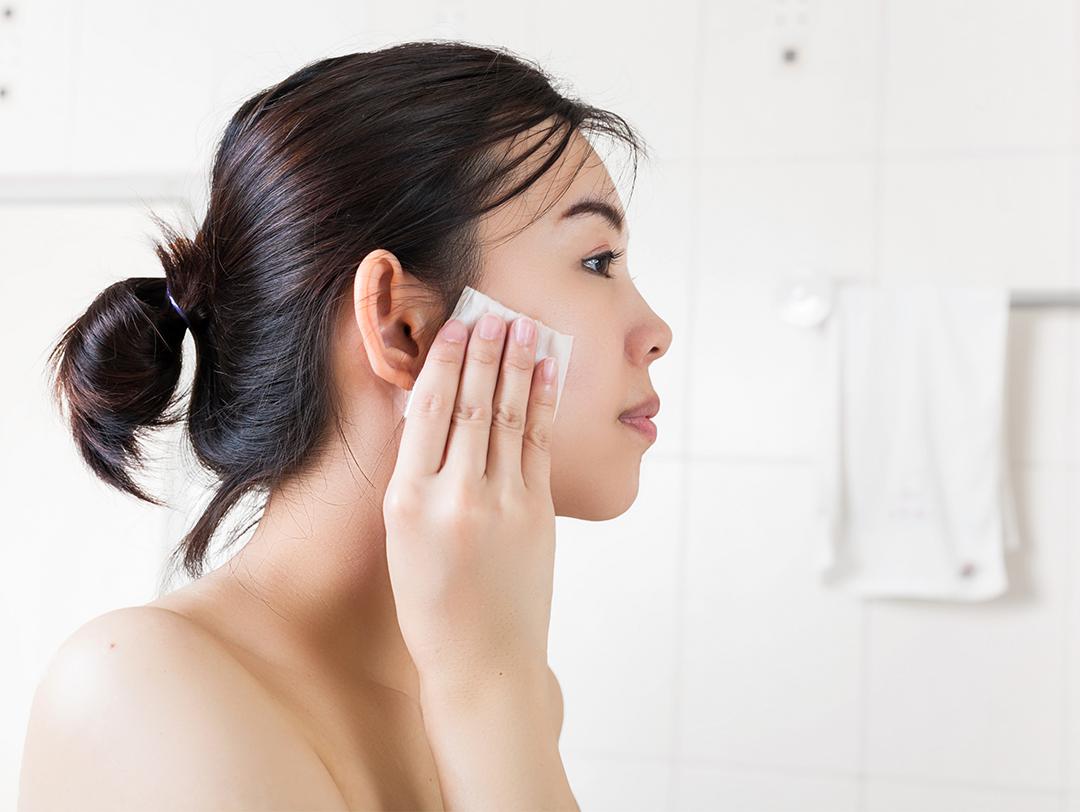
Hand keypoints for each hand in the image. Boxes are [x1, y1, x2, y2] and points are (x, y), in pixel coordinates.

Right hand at [382, 312, 559, 696]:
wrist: (482, 662)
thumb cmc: (431, 606)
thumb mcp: (402, 540)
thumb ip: (415, 478)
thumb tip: (428, 413)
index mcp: (407, 501)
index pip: (426, 410)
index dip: (442, 360)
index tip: (454, 325)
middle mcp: (453, 497)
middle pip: (469, 404)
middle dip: (483, 352)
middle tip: (492, 311)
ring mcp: (501, 504)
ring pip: (506, 417)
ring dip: (516, 366)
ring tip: (522, 327)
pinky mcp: (537, 514)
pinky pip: (538, 445)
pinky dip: (542, 403)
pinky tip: (545, 374)